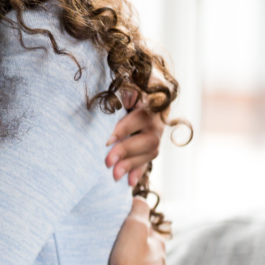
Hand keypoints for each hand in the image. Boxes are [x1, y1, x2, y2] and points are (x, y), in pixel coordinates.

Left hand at [105, 66, 172, 185]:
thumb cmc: (130, 85)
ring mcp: (156, 134)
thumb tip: (127, 97)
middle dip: (126, 151)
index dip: (125, 129)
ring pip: (151, 152)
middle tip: (107, 162)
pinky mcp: (151, 146)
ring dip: (132, 165)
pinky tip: (129, 183)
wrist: (142, 90)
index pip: (140, 118)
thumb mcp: (130, 81)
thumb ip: (128, 89)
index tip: (107, 139)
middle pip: (148, 139)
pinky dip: (138, 171)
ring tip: (113, 176)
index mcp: (152, 103)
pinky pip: (148, 161)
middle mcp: (158, 121)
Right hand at [108, 197, 166, 264]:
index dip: (132, 228)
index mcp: (159, 246)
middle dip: (133, 249)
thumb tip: (139, 198)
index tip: (119, 230)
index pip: (147, 231)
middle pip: (146, 251)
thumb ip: (138, 211)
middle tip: (114, 250)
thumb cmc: (132, 262)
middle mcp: (161, 263)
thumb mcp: (134, 228)